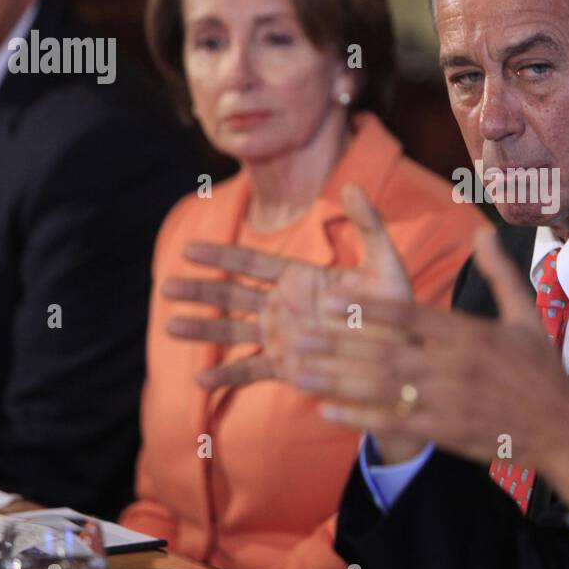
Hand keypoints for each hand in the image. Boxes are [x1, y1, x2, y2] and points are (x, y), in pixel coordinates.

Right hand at [163, 183, 411, 387]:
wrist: (401, 356)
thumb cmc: (395, 309)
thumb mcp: (385, 264)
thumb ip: (369, 225)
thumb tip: (352, 186)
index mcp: (299, 277)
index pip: (251, 261)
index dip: (221, 256)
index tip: (189, 250)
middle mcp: (283, 305)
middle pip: (233, 295)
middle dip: (201, 291)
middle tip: (167, 287)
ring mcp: (282, 337)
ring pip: (234, 331)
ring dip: (203, 330)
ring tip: (171, 327)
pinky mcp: (287, 367)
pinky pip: (252, 371)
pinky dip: (228, 377)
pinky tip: (201, 381)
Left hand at [294, 228, 568, 502]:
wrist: (562, 430)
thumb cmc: (542, 371)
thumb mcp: (526, 316)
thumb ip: (499, 273)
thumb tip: (483, 229)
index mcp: (471, 334)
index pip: (412, 315)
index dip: (369, 309)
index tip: (332, 297)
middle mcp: (455, 365)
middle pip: (387, 351)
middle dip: (339, 344)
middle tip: (298, 335)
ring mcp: (448, 400)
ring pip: (383, 387)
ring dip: (338, 380)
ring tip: (299, 372)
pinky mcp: (446, 430)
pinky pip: (395, 422)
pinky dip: (360, 418)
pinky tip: (327, 411)